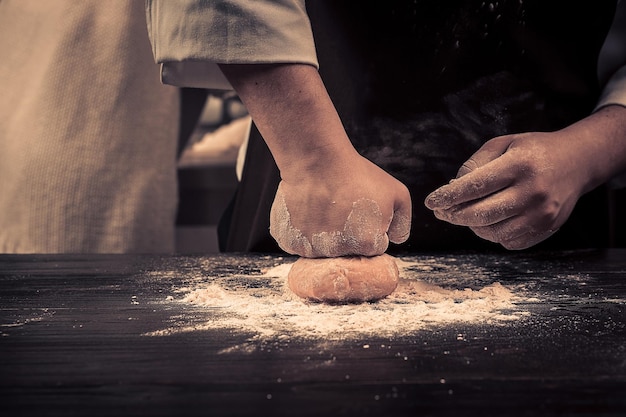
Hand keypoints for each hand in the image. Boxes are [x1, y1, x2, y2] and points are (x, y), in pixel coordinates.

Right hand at [270, 153, 411, 256]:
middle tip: (343, 209)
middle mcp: (337, 252)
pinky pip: (299, 244)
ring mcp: (310, 249)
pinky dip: (303, 232)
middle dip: (348, 235)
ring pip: (322, 250)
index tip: (362, 213)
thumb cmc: (357, 174)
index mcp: (366, 245)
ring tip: (325, 208)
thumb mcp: (397, 193)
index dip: (371, 229)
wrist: (317, 159)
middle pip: (347, 253)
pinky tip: (308, 212)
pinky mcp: (289, 241)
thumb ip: (403, 224)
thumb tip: (394, 241)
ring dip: (324, 236)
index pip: (374, 249)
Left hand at [424, 131, 595, 249]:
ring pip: (492, 232)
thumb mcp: (502, 144)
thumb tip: (452, 189)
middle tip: (441, 211)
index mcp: (519, 165)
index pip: (474, 186)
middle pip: (481, 214)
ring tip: (467, 213)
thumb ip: (474, 164)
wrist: (577, 162)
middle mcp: (533, 191)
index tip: (431, 201)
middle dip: (454, 215)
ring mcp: (542, 213)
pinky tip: (490, 220)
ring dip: (472, 226)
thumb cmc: (532, 151)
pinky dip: (493, 234)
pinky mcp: (547, 228)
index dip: (448, 196)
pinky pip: (508, 241)